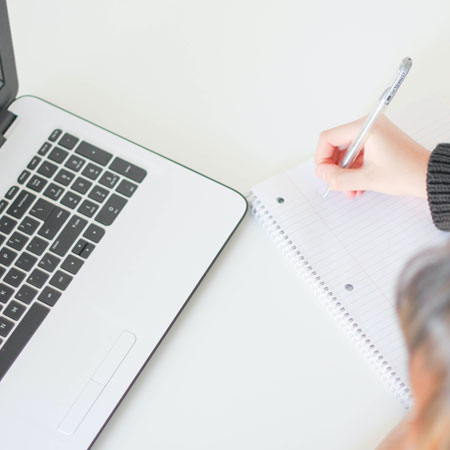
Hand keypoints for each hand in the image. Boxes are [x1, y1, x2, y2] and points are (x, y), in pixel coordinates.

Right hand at [314, 115, 430, 197]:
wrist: (429, 177)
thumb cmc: (407, 172)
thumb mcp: (367, 179)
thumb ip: (339, 178)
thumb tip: (322, 174)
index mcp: (366, 127)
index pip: (329, 138)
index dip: (322, 158)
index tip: (324, 173)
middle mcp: (368, 126)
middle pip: (336, 145)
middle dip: (334, 167)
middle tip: (335, 182)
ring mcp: (373, 134)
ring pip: (346, 153)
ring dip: (344, 172)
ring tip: (349, 188)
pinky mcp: (377, 143)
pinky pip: (357, 155)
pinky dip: (353, 170)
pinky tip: (357, 185)